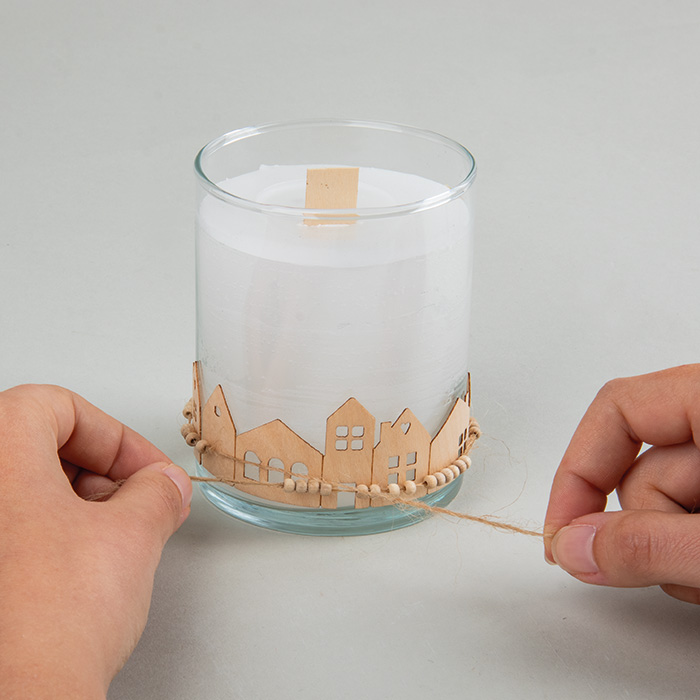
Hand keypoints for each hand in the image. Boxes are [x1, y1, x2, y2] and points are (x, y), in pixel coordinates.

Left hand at [0, 385, 191, 697]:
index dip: (114, 436)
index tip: (146, 471)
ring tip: (115, 542)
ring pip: (21, 492)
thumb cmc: (50, 622)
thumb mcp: (133, 535)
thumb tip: (164, 486)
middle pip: (36, 446)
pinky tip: (79, 570)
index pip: (56, 406)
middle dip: (100, 473)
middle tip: (138, 503)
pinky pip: (9, 533)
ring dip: (76, 506)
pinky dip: (46, 537)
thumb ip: (157, 492)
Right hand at [545, 364, 699, 603]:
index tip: (564, 534)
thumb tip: (575, 548)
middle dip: (648, 530)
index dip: (579, 471)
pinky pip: (690, 520)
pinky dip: (693, 554)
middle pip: (640, 469)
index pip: (617, 409)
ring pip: (666, 505)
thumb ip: (651, 544)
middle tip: (689, 570)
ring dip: (676, 551)